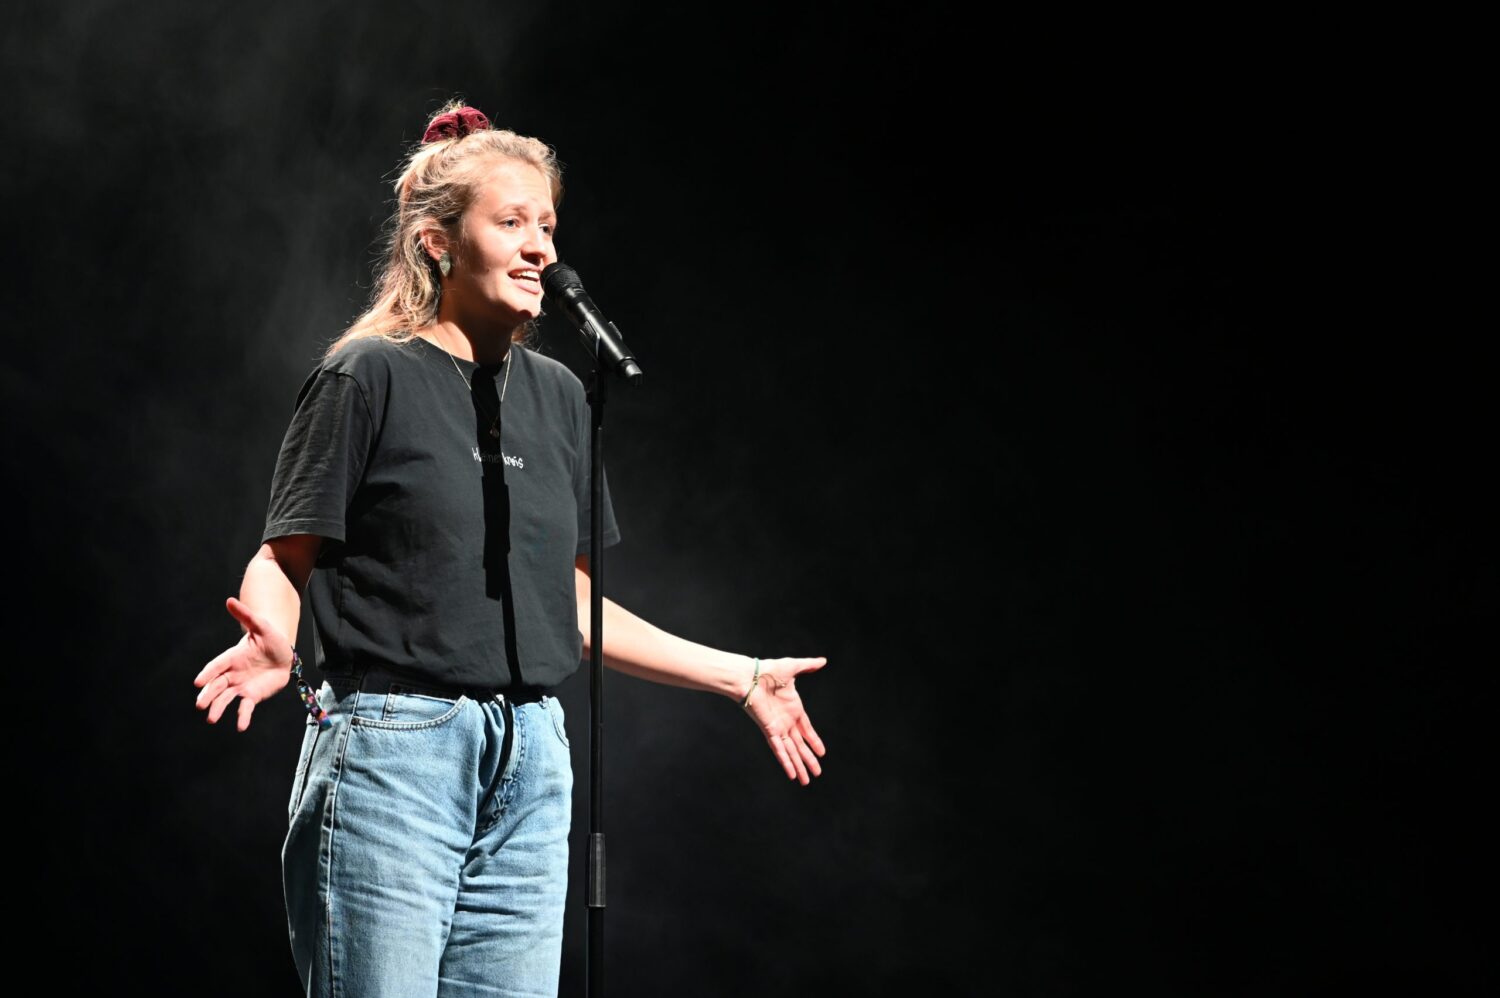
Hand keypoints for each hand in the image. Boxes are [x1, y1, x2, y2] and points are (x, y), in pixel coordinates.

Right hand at [192, 597, 294, 731]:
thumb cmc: (271, 639)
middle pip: (217, 685)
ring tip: (211, 718)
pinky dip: (242, 717)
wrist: (284, 654)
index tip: (198, 682)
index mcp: (233, 657)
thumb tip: (230, 600)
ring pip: (226, 698)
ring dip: (218, 708)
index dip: (208, 673)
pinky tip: (240, 726)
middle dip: (208, 694)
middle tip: (200, 704)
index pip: (218, 665)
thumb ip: (246, 616)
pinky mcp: (251, 696)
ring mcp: (241, 686)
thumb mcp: (261, 626)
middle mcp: (233, 674)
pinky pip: (245, 708)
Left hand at [740, 656, 827, 785]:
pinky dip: (786, 762)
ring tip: (806, 781)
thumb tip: (823, 660)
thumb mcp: (793, 668)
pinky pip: (779, 750)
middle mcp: (786, 722)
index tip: (822, 753)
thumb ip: (808, 666)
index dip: (814, 742)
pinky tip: (791, 774)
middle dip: (809, 760)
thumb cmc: (768, 671)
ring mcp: (778, 728)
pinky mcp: (770, 731)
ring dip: (799, 766)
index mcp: (793, 709)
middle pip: (800, 746)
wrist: (750, 676)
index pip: (807, 730)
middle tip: (817, 773)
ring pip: (791, 752)